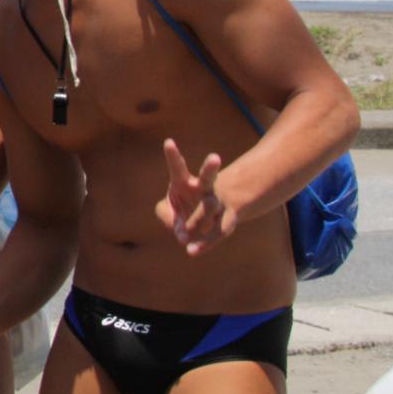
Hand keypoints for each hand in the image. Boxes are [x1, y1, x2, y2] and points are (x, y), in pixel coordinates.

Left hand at [156, 139, 237, 255]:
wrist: (211, 211)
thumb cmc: (182, 205)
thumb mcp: (167, 208)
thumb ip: (166, 216)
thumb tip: (181, 235)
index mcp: (185, 182)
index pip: (178, 168)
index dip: (173, 156)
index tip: (168, 142)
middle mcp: (204, 189)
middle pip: (208, 177)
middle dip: (210, 168)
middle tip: (215, 158)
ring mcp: (217, 203)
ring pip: (212, 206)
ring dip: (199, 218)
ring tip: (185, 234)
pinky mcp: (226, 219)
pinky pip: (217, 231)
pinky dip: (204, 242)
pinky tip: (192, 251)